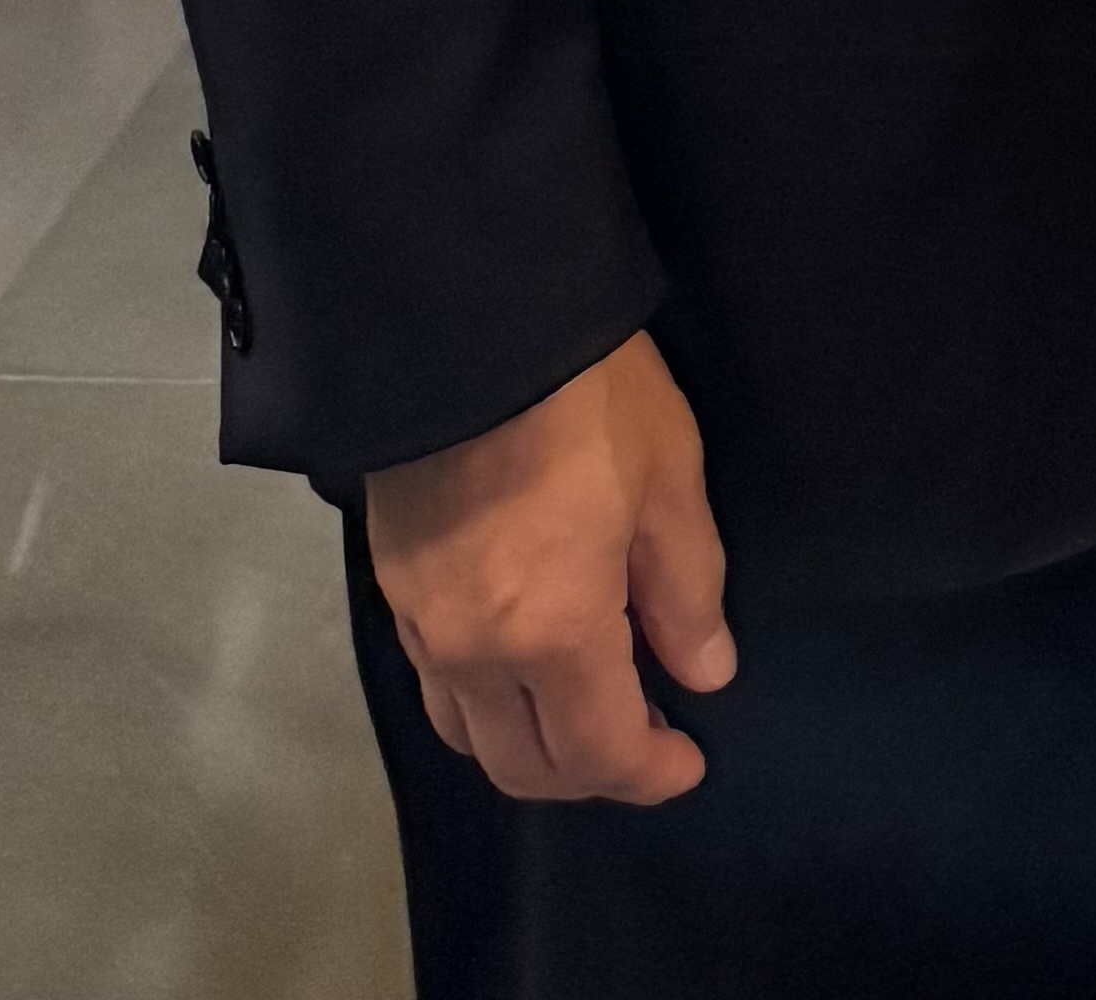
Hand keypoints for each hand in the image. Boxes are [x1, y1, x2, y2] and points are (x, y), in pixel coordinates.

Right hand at [363, 331, 732, 806]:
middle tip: (646, 738)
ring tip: (586, 702)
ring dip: (528, 744)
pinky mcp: (391, 583)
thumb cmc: (585, 394)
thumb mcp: (669, 479)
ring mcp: (420, 621)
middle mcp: (473, 651)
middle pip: (523, 767)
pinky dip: (483, 698)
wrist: (464, 319)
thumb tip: (704, 674)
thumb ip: (687, 592)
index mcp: (553, 633)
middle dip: (591, 774)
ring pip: (468, 733)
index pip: (600, 754)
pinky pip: (434, 680)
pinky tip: (524, 656)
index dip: (651, 775)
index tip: (689, 763)